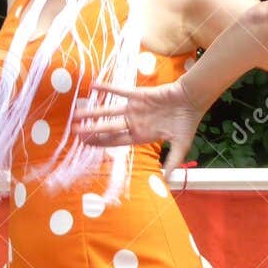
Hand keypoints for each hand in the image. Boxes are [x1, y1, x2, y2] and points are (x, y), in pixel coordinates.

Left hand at [72, 79, 206, 166]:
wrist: (192, 101)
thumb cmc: (187, 122)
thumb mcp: (181, 146)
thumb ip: (172, 162)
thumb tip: (168, 181)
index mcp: (141, 135)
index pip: (116, 141)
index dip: (101, 143)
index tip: (87, 145)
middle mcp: (135, 122)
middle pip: (108, 128)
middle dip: (92, 130)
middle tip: (75, 132)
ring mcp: (135, 108)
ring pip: (109, 111)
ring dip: (93, 112)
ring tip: (76, 113)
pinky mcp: (138, 94)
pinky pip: (119, 91)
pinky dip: (107, 88)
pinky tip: (93, 86)